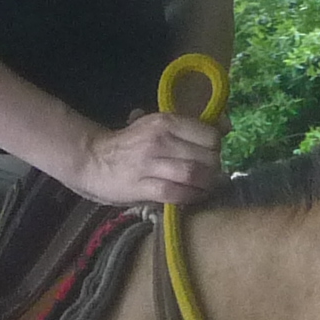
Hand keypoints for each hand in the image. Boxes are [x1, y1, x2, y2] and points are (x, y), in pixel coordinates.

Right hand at [66, 109, 223, 207]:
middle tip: (211, 175)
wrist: (92, 159)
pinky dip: (189, 198)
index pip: (209, 135)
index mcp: (165, 121)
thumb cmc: (131, 143)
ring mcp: (150, 164)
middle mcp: (159, 140)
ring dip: (206, 185)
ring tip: (204, 187)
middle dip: (214, 170)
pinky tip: (191, 198)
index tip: (211, 154)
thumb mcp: (158, 125)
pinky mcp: (141, 186)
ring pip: (193, 174)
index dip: (216, 148)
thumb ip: (189, 126)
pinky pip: (176, 194)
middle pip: (205, 157)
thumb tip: (227, 126)